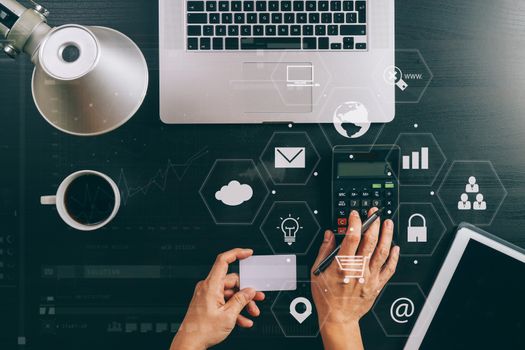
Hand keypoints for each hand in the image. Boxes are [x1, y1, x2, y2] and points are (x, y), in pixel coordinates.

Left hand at [171, 248, 264, 349]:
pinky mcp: (207, 303)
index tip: (248, 253)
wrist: (189, 343)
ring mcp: (207, 295)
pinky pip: (224, 301)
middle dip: (246, 292)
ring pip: (230, 293)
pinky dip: (234, 309)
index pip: (223, 261)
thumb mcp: (228, 316)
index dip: (237, 253)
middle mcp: (207, 287)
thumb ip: (241, 300)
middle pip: (232, 281)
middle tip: (257, 300)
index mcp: (211, 285)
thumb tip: (249, 291)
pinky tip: (243, 320)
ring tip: (252, 313)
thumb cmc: (202, 330)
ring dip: (242, 303)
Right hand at [311, 208, 399, 349]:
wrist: (338, 317)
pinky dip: (394, 257)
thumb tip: (329, 235)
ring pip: (382, 252)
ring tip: (388, 223)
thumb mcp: (317, 271)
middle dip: (373, 223)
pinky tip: (395, 247)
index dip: (355, 222)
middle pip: (370, 241)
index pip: (352, 237)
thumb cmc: (327, 297)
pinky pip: (389, 269)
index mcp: (342, 264)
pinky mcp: (377, 284)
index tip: (355, 214)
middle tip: (375, 213)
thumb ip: (324, 251)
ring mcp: (369, 276)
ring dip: (386, 235)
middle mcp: (358, 269)